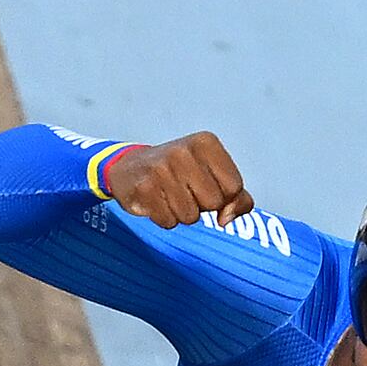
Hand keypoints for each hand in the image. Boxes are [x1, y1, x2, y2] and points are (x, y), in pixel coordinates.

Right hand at [95, 131, 249, 226]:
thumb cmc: (178, 172)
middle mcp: (183, 151)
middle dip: (202, 205)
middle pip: (214, 203)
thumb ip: (236, 197)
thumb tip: (226, 219)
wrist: (130, 168)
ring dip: (182, 214)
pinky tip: (156, 201)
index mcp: (206, 143)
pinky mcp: (144, 187)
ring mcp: (161, 168)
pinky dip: (165, 218)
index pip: (234, 187)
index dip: (224, 196)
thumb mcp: (213, 174)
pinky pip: (169, 222)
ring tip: (170, 195)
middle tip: (185, 190)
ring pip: (191, 216)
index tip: (206, 186)